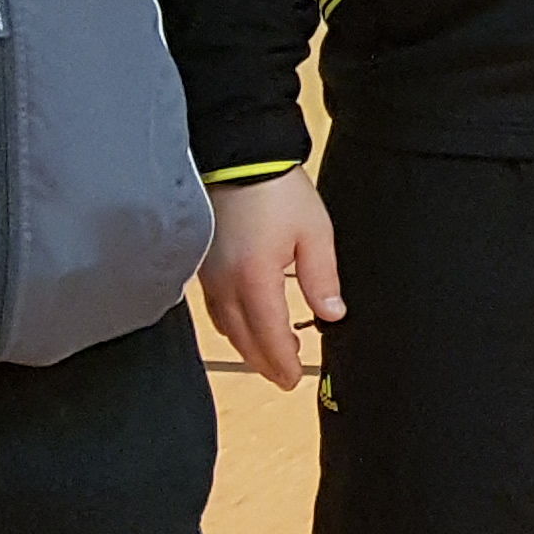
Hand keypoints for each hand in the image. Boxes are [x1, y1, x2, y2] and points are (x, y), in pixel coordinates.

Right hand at [195, 167, 337, 387]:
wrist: (238, 155)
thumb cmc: (277, 191)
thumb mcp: (315, 233)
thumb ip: (322, 279)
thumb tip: (332, 314)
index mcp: (255, 280)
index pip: (269, 336)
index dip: (282, 361)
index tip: (293, 378)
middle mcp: (225, 284)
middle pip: (243, 338)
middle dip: (264, 362)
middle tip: (282, 377)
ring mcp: (208, 274)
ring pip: (226, 326)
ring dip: (246, 346)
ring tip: (268, 355)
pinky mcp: (202, 262)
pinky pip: (214, 307)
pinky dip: (231, 324)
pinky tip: (243, 323)